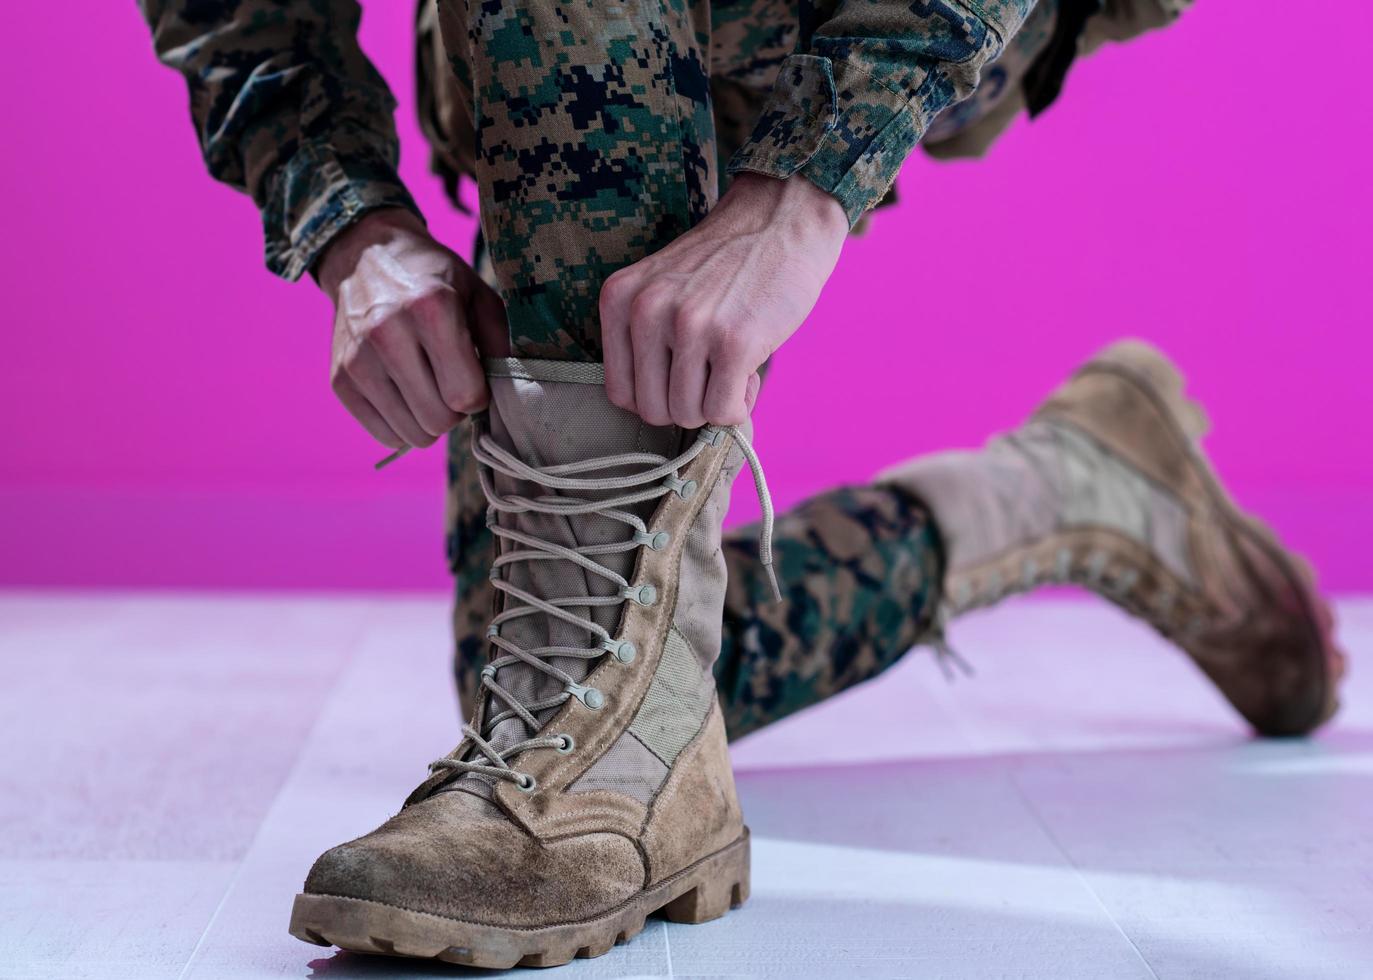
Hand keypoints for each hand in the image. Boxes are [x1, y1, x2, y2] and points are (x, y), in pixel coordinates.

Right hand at [316, 208, 506, 449]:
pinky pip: (384, 435)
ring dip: (429, 421)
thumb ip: (500, 343)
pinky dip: (402, 425)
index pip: (465, 394)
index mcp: (430, 307)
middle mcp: (387, 332)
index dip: (478, 394)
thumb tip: (511, 392)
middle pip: (438, 419)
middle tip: (452, 384)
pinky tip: (405, 395)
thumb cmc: (434, 280)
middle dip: (454, 410)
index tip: (474, 376)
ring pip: (411, 435)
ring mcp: (357, 358)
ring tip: (429, 388)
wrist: (366, 257)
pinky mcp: (339, 379)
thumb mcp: (478, 296)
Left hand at [598, 173, 847, 427]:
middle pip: (653, 410)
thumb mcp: (662, 286)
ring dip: (716, 403)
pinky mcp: (733, 342)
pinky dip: (740, 405)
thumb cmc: (726, 261)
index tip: (684, 375)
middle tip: (713, 373)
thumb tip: (652, 411)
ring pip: (688, 415)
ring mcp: (689, 326)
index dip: (657, 395)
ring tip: (733, 367)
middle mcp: (646, 311)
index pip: (620, 392)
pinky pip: (723, 411)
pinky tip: (749, 373)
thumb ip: (645, 338)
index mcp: (620, 299)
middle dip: (688, 404)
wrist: (782, 218)